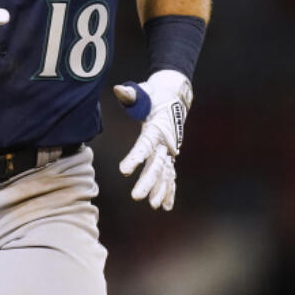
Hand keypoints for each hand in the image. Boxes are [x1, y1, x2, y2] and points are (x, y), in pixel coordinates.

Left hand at [112, 70, 193, 209]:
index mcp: (156, 128)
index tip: (124, 170)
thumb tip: (119, 90)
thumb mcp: (144, 91)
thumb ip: (132, 94)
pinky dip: (169, 189)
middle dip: (148, 182)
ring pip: (165, 173)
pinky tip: (166, 205)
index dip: (135, 158)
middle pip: (156, 165)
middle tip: (137, 197)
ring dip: (160, 190)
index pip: (145, 145)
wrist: (175, 95)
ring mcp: (169, 150)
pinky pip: (170, 174)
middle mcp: (165, 142)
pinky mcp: (170, 154)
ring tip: (153, 205)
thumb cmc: (154, 94)